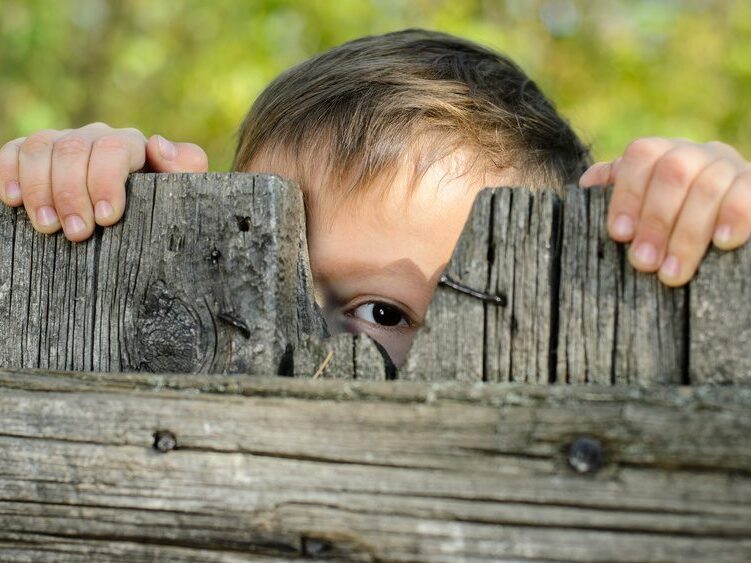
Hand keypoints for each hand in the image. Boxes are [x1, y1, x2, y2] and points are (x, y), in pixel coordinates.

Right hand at [0, 122, 208, 240]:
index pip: (114, 149)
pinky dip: (9, 172)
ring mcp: (63, 144)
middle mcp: (95, 138)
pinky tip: (13, 201)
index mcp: (132, 145)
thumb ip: (187, 168)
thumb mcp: (185, 194)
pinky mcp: (35, 157)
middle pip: (74, 149)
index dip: (106, 181)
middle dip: (71, 193)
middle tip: (77, 234)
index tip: (106, 219)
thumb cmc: (166, 211)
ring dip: (40, 188)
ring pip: (41, 148)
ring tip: (47, 227)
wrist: (142, 225)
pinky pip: (14, 151)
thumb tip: (157, 144)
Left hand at [579, 137, 750, 285]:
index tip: (619, 234)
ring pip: (708, 187)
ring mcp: (729, 166)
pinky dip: (735, 216)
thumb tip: (588, 183)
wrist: (721, 221)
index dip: (627, 194)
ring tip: (672, 274)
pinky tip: (722, 243)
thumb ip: (618, 192)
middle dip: (655, 220)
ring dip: (687, 234)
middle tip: (643, 263)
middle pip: (673, 171)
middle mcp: (696, 153)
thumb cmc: (668, 220)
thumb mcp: (642, 205)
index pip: (641, 156)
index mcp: (662, 153)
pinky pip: (747, 193)